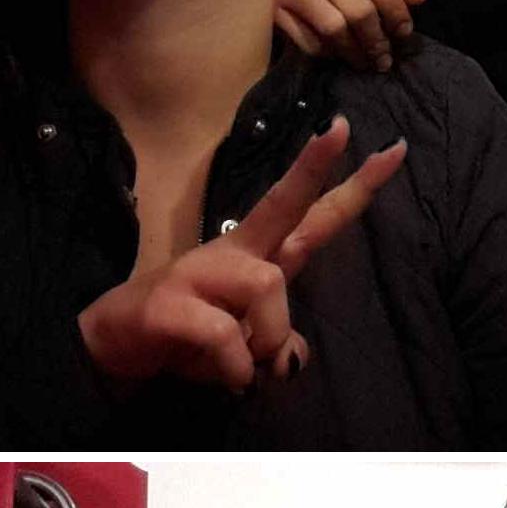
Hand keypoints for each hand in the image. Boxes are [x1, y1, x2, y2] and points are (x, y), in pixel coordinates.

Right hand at [77, 115, 406, 391]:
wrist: (112, 345)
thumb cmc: (187, 337)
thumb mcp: (246, 348)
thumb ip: (279, 347)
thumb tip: (291, 359)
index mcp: (259, 256)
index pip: (312, 215)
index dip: (353, 187)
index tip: (394, 150)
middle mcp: (235, 253)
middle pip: (282, 204)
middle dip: (314, 169)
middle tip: (341, 128)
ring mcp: (200, 273)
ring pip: (267, 286)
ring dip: (269, 339)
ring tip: (248, 368)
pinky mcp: (170, 304)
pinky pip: (226, 335)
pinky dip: (236, 369)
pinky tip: (226, 379)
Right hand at [271, 0, 427, 71]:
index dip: (396, 10)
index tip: (404, 32)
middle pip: (357, 8)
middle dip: (377, 39)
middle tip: (386, 57)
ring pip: (334, 28)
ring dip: (355, 52)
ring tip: (367, 62)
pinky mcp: (270, 8)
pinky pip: (309, 41)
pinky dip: (329, 53)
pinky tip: (339, 55)